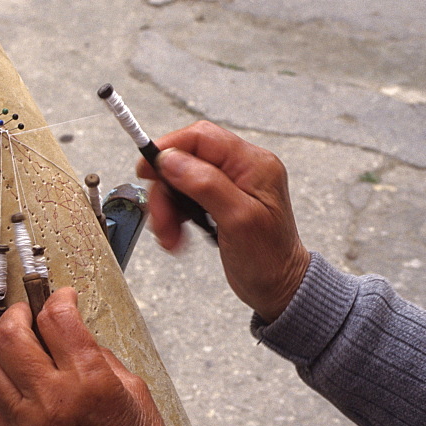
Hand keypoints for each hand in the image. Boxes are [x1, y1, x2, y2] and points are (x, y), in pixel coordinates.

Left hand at [0, 287, 184, 425]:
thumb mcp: (136, 391)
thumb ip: (99, 356)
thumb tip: (72, 329)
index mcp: (90, 380)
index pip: (58, 318)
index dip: (59, 297)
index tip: (62, 296)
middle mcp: (53, 398)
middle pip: (10, 335)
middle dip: (17, 313)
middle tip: (29, 313)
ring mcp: (28, 423)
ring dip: (3, 349)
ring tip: (21, 350)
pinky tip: (18, 384)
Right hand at [137, 120, 310, 322]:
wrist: (278, 288)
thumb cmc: (269, 259)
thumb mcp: (238, 220)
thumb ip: (206, 185)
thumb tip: (172, 160)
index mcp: (254, 164)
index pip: (201, 138)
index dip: (168, 149)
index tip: (146, 170)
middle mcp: (243, 168)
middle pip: (186, 160)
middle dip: (166, 190)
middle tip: (160, 219)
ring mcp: (231, 185)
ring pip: (181, 180)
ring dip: (167, 207)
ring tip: (170, 236)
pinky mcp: (219, 202)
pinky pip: (186, 197)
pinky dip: (174, 216)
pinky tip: (176, 235)